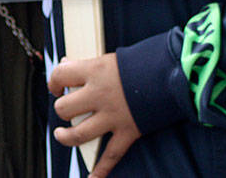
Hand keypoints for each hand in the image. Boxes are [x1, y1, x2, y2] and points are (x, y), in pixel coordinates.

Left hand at [48, 53, 140, 177]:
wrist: (172, 76)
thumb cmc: (141, 64)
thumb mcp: (109, 59)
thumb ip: (88, 66)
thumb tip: (66, 64)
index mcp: (93, 71)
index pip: (59, 75)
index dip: (53, 81)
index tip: (56, 87)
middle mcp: (99, 95)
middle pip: (64, 108)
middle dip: (62, 110)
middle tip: (66, 109)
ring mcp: (113, 116)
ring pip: (79, 134)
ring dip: (66, 137)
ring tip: (62, 134)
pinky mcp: (128, 132)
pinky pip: (111, 155)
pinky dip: (101, 169)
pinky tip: (92, 177)